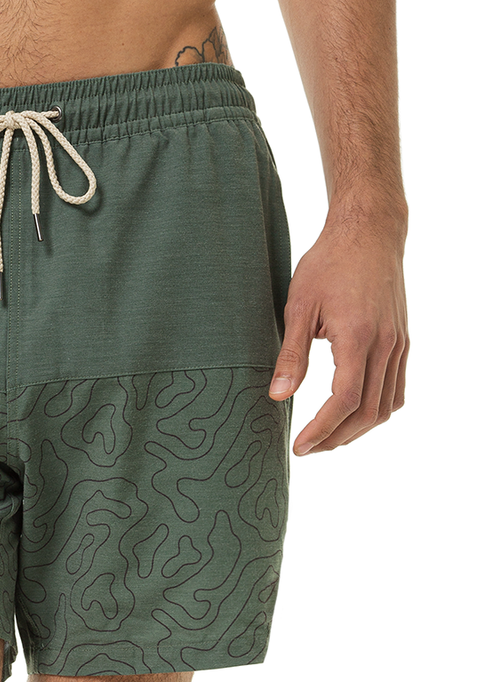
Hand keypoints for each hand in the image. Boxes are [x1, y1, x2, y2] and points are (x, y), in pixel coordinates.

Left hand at [268, 212, 408, 454]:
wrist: (368, 233)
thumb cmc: (328, 264)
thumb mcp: (298, 307)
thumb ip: (291, 355)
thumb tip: (279, 396)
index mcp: (358, 337)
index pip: (344, 401)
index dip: (322, 429)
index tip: (299, 447)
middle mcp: (385, 346)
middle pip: (367, 411)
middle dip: (336, 437)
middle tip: (307, 448)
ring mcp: (398, 344)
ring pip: (386, 405)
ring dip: (358, 429)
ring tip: (327, 437)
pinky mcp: (402, 341)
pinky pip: (397, 388)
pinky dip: (377, 409)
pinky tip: (354, 414)